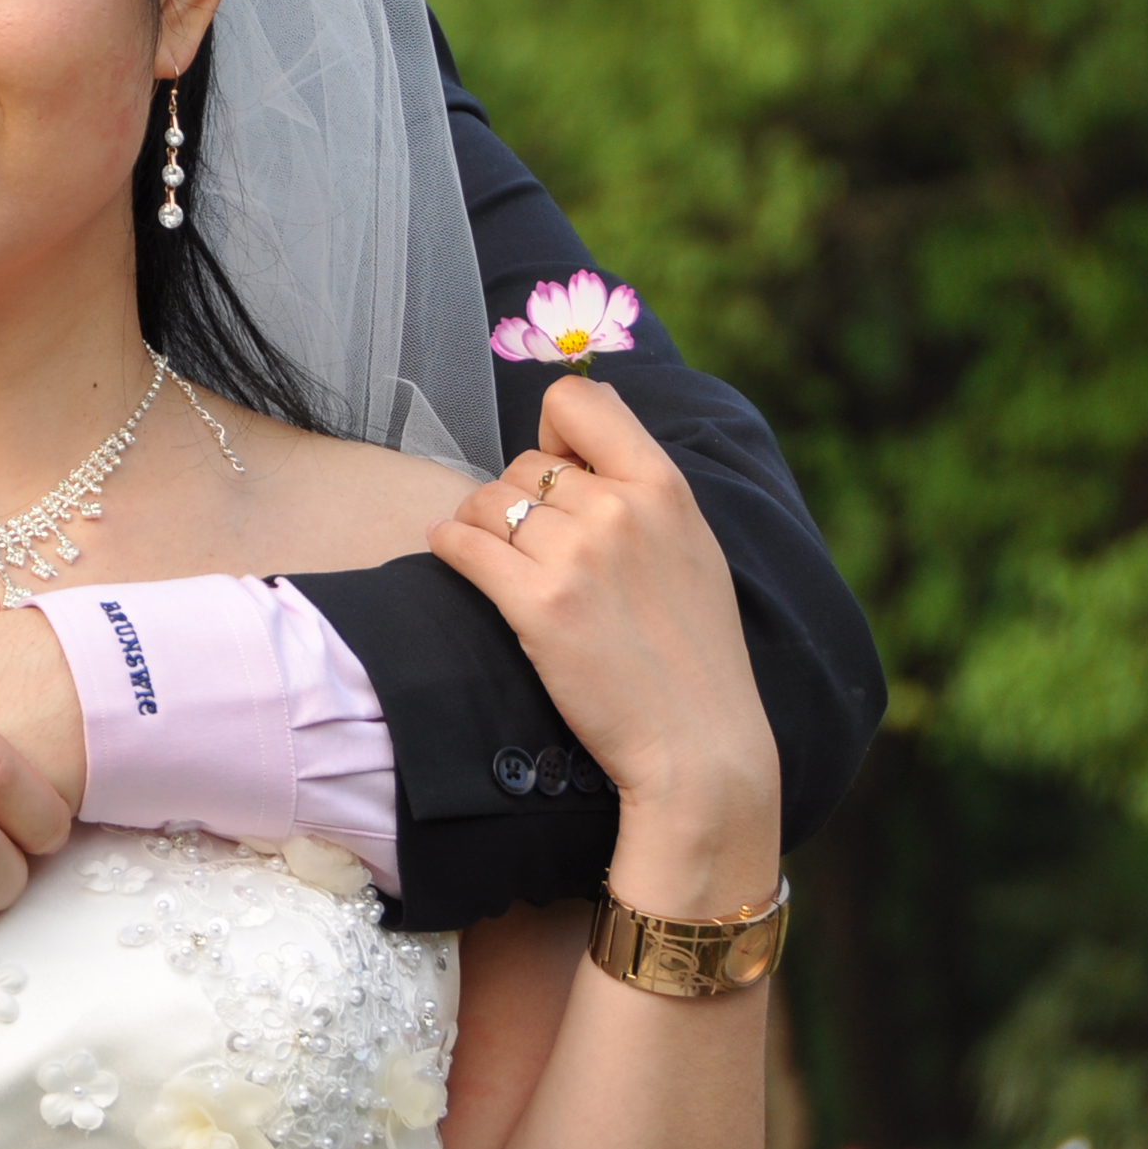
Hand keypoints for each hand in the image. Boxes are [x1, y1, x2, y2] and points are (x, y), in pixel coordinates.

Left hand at [427, 378, 780, 912]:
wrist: (699, 747)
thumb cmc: (693, 652)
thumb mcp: (693, 547)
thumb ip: (644, 486)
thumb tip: (584, 420)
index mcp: (665, 487)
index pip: (579, 401)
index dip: (554, 427)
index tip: (554, 461)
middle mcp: (619, 509)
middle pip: (523, 462)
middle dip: (518, 496)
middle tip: (531, 544)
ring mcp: (576, 556)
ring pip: (486, 502)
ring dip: (479, 525)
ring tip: (497, 560)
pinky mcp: (537, 604)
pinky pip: (461, 543)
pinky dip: (448, 546)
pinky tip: (454, 556)